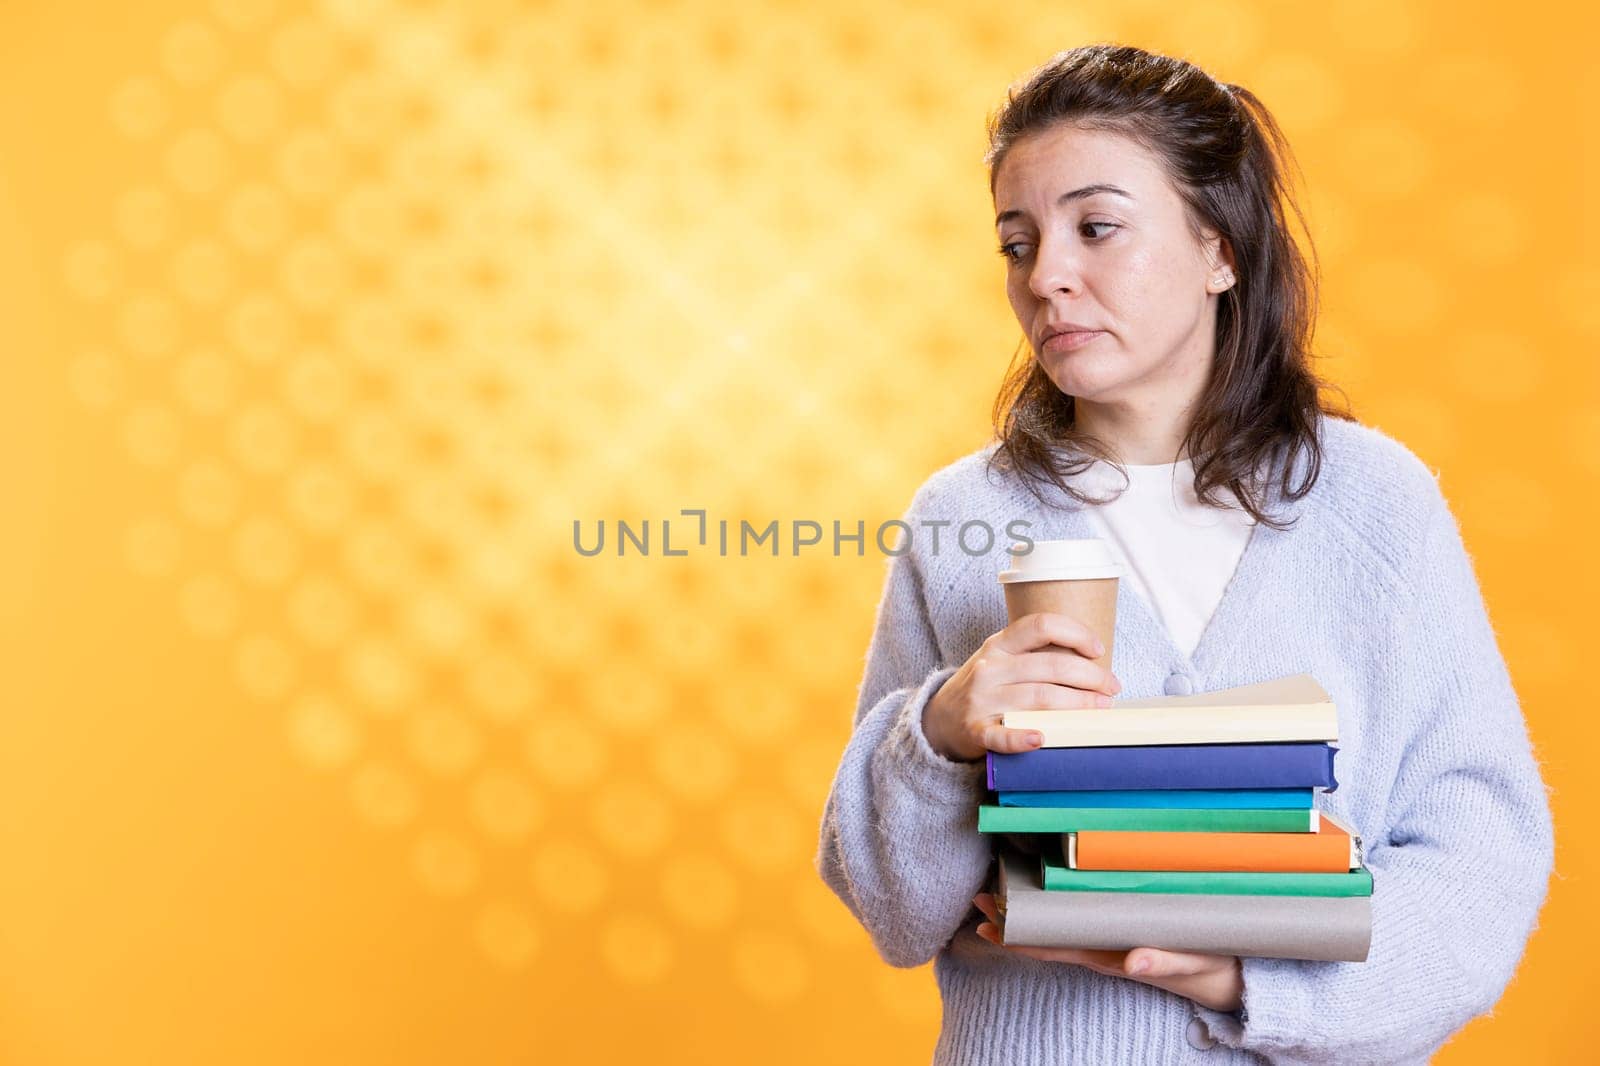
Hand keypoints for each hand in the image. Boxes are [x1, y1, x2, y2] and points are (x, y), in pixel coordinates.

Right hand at [922, 612, 1120, 761]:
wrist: (938, 719)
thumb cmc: (984, 688)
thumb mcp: (1001, 660)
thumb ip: (1036, 656)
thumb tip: (1092, 663)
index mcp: (999, 644)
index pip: (1041, 625)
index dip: (1075, 633)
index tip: (1098, 650)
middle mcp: (990, 668)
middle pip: (1049, 666)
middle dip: (1090, 677)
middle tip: (1112, 688)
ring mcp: (981, 699)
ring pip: (1038, 698)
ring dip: (1076, 705)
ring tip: (1101, 709)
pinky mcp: (975, 730)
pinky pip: (1001, 735)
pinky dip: (1022, 738)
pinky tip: (1043, 739)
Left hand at [970, 892, 1243, 1012]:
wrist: (1239, 980)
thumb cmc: (1214, 967)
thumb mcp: (1193, 964)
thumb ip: (1165, 960)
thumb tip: (1132, 961)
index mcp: (1114, 954)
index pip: (1057, 946)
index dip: (1020, 938)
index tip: (988, 925)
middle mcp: (1106, 948)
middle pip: (1049, 935)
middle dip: (1012, 920)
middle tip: (976, 898)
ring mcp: (1114, 940)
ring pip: (1062, 926)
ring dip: (1029, 912)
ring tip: (995, 892)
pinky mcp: (1127, 930)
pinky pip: (1084, 919)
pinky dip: (1057, 907)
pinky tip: (1043, 894)